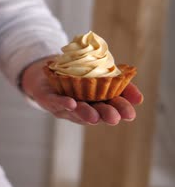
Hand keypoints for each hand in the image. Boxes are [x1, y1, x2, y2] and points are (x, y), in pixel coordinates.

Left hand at [21, 57, 143, 124]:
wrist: (51, 67)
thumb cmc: (80, 74)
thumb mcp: (105, 76)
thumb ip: (122, 86)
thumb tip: (138, 99)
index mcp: (97, 103)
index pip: (111, 108)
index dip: (120, 111)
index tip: (130, 114)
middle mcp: (82, 108)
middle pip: (94, 114)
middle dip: (104, 116)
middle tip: (114, 118)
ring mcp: (64, 106)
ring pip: (75, 112)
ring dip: (85, 113)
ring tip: (94, 116)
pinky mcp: (48, 99)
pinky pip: (55, 102)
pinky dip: (63, 103)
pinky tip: (71, 103)